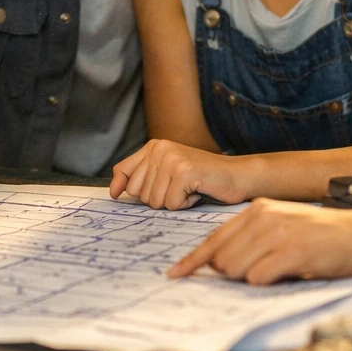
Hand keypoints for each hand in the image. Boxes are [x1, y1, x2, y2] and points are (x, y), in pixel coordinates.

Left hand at [109, 139, 248, 209]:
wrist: (237, 176)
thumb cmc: (203, 179)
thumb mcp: (169, 172)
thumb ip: (144, 177)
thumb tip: (114, 191)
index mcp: (154, 146)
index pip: (123, 170)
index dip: (120, 185)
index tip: (115, 195)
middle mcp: (160, 149)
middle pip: (138, 192)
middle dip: (158, 198)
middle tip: (179, 189)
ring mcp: (172, 159)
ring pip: (154, 201)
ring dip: (173, 202)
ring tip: (189, 189)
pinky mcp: (183, 172)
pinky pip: (171, 204)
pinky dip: (184, 204)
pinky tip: (196, 192)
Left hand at [166, 198, 351, 283]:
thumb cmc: (320, 236)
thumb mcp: (281, 226)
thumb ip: (251, 239)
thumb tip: (219, 265)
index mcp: (257, 209)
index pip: (215, 238)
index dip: (194, 260)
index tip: (176, 274)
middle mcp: (263, 217)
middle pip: (222, 258)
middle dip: (232, 274)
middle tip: (260, 272)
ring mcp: (276, 233)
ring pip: (237, 269)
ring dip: (251, 279)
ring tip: (277, 270)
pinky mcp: (291, 251)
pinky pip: (259, 278)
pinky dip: (267, 283)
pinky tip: (285, 273)